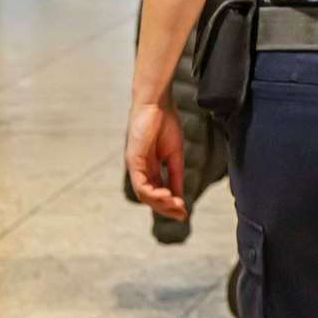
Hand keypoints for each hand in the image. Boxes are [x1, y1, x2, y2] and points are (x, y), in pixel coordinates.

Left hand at [125, 100, 188, 220]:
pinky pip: (141, 184)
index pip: (158, 190)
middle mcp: (140, 169)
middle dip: (166, 207)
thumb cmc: (166, 122)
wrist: (157, 104)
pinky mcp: (133, 161)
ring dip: (161, 203)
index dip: (170, 202)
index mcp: (150, 166)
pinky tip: (168, 196)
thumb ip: (176, 173)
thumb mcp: (175, 153)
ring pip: (145, 194)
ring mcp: (135, 166)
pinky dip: (154, 193)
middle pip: (150, 196)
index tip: (184, 212)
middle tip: (182, 214)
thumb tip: (179, 194)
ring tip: (177, 205)